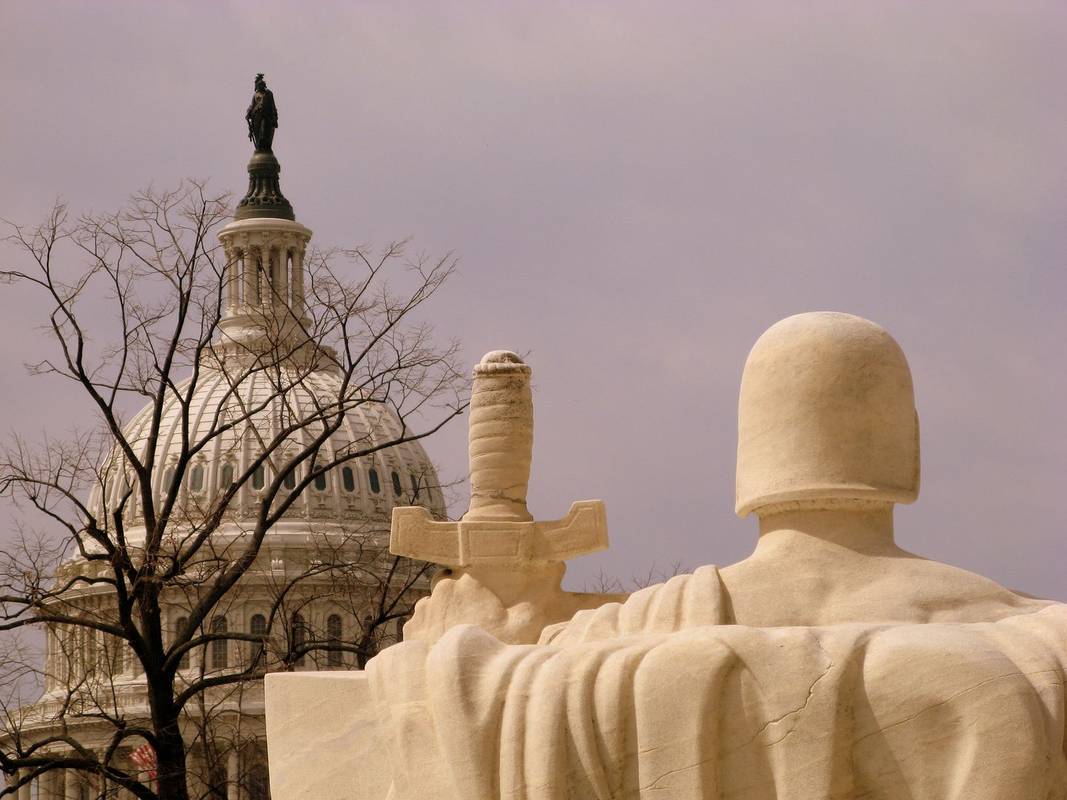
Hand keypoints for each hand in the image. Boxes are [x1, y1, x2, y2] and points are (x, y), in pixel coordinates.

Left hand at [404, 564, 567, 645]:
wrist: (454, 685)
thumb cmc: (494, 650)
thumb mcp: (524, 624)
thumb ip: (535, 597)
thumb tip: (556, 568)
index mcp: (468, 581)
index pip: (472, 566)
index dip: (479, 576)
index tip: (487, 590)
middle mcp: (441, 589)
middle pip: (451, 581)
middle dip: (460, 593)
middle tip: (476, 614)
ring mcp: (423, 609)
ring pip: (435, 602)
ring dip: (444, 612)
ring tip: (458, 632)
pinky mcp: (411, 630)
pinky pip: (421, 622)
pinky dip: (429, 630)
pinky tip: (442, 644)